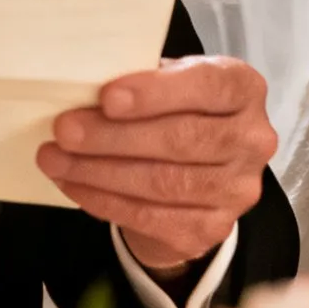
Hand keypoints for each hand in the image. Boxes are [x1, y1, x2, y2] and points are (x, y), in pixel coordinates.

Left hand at [37, 55, 275, 271]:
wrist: (194, 171)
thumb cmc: (175, 110)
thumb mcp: (167, 81)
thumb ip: (141, 78)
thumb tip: (84, 86)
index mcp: (244, 88)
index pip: (207, 86)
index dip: (156, 93)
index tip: (106, 97)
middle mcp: (253, 139)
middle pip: (181, 139)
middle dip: (114, 136)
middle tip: (65, 131)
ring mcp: (237, 189)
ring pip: (163, 183)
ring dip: (100, 172)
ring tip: (55, 159)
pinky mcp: (213, 228)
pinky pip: (152, 217)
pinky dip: (106, 201)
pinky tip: (74, 186)